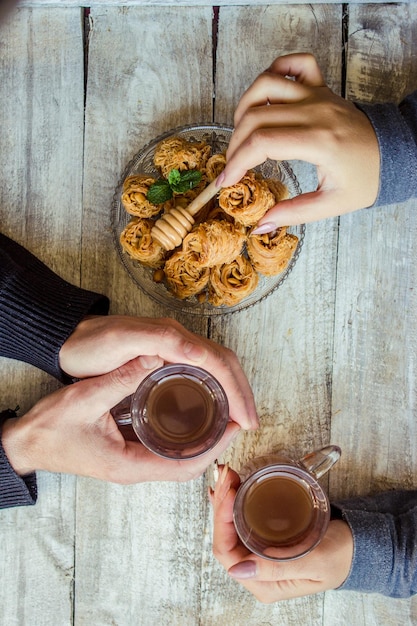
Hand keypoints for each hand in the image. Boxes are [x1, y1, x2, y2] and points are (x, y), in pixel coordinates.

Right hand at [1, 358, 240, 482]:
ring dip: (202, 441)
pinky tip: (188, 415)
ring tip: (220, 413)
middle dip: (215, 445)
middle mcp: (135, 470)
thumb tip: (155, 356)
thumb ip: (119, 379)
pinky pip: (164, 451)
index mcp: (130, 465)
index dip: (215, 446)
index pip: (185, 465)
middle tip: (235, 415)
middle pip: (188, 466)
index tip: (235, 423)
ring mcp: (132, 464)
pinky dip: (183, 438)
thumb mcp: (82, 400)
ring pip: (178, 460)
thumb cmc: (49, 429)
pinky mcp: (127, 455)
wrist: (25, 445)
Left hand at [59, 315, 257, 429]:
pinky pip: (201, 375)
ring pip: (216, 370)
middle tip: (250, 423)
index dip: (236, 390)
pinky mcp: (164, 361)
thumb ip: (158, 341)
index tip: (245, 418)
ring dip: (233, 393)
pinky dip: (216, 392)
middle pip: (224, 365)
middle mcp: (178, 342)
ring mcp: (173, 351)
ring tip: (240, 420)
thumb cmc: (90, 343)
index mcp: (173, 337)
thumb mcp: (120, 340)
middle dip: (242, 393)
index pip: (218, 362)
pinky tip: (214, 410)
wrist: (68, 341)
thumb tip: (198, 352)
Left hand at [210, 465, 352, 601]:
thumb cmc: (340, 557)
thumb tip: (238, 570)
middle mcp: (256, 572)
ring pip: (230, 527)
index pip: (228, 553)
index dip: (222, 521)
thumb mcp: (315, 562)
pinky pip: (240, 521)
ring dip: (225, 499)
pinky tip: (229, 487)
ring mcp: (257, 556)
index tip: (228, 492)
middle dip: (221, 503)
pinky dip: (233, 501)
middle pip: (224, 537)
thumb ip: (280, 568)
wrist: (358, 547)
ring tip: (225, 475)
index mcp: (264, 584)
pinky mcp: (264, 540)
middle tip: (226, 474)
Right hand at [217, 53, 379, 228]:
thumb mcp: (332, 205)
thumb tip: (260, 226)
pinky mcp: (322, 87)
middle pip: (256, 116)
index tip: (226, 181)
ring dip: (244, 107)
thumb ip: (294, 214)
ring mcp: (318, 94)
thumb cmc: (365, 179)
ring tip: (242, 132)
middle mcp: (315, 111)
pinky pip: (294, 63)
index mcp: (319, 141)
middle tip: (232, 165)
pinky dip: (275, 70)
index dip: (236, 162)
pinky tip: (267, 95)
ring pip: (266, 83)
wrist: (393, 153)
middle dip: (234, 144)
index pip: (262, 143)